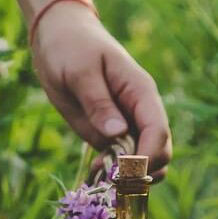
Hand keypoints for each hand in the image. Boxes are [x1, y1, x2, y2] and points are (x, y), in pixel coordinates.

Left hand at [31, 3, 171, 179]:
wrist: (58, 36)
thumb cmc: (71, 47)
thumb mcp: (80, 72)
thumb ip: (98, 103)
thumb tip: (118, 135)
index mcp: (141, 93)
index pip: (157, 132)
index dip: (146, 157)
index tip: (123, 174)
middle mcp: (139, 112)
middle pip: (159, 152)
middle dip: (140, 173)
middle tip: (109, 181)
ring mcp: (125, 125)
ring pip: (143, 162)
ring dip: (128, 179)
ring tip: (100, 178)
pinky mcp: (108, 134)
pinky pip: (120, 162)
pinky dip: (112, 175)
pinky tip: (93, 175)